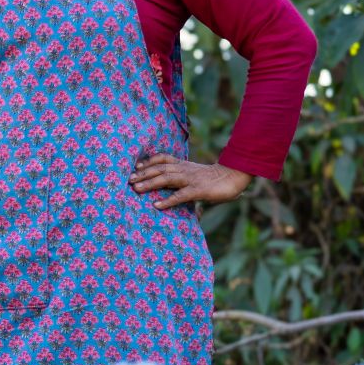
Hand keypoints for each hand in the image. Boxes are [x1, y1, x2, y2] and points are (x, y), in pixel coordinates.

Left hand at [129, 154, 251, 209]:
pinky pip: (180, 195)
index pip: (163, 159)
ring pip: (166, 179)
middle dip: (143, 173)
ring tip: (136, 189)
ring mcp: (191, 179)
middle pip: (160, 168)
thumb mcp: (194, 174)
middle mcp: (184, 169)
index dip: (149, 161)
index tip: (136, 166)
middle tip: (128, 179)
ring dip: (150, 184)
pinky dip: (168, 200)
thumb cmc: (213, 178)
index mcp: (184, 164)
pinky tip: (157, 205)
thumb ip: (181, 177)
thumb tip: (165, 185)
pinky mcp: (198, 190)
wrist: (234, 177)